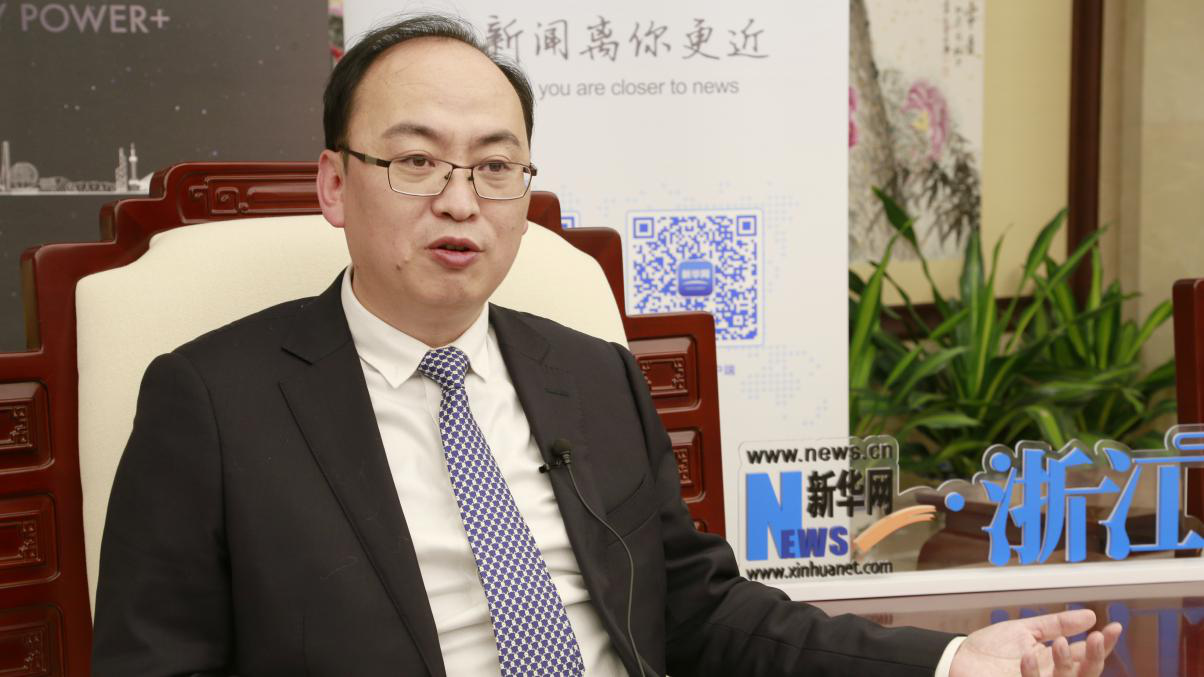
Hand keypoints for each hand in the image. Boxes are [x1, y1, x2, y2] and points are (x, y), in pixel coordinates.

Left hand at [948, 608, 1121, 676]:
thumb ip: (1056, 624)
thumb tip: (1090, 616)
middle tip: (1097, 638)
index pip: (1086, 656)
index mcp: (1054, 662)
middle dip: (1094, 657)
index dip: (1103, 644)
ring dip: (1066, 663)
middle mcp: (1051, 676)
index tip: (1115, 627)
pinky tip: (1028, 655)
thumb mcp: (1025, 631)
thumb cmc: (990, 648)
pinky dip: (1032, 672)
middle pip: (1084, 674)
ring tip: (1060, 642)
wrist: (957, 660)